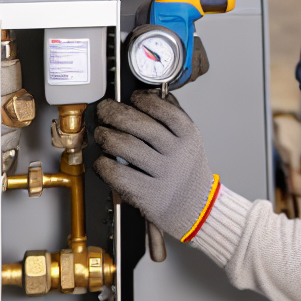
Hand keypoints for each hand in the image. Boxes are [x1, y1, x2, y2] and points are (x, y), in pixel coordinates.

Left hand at [93, 90, 216, 240]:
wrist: (198, 209)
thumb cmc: (187, 169)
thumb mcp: (189, 139)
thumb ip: (172, 114)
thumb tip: (148, 92)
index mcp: (188, 135)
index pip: (163, 109)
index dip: (142, 99)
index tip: (132, 97)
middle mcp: (177, 154)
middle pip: (139, 125)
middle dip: (114, 113)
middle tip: (104, 110)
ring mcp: (163, 175)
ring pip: (126, 147)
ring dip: (106, 136)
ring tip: (102, 134)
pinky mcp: (148, 196)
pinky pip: (119, 175)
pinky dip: (104, 165)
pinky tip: (102, 161)